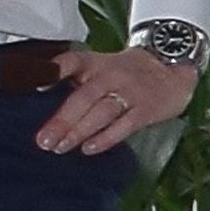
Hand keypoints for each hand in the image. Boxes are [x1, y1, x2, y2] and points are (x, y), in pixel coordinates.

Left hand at [40, 48, 200, 154]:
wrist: (173, 66)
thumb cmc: (129, 72)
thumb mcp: (100, 66)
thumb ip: (72, 78)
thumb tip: (39, 92)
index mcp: (96, 64)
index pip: (72, 62)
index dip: (54, 72)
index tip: (36, 86)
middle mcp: (112, 76)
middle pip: (84, 97)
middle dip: (62, 120)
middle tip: (44, 140)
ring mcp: (131, 92)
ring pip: (102, 112)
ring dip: (79, 131)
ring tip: (61, 147)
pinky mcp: (146, 109)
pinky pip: (125, 125)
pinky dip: (106, 138)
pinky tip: (89, 148)